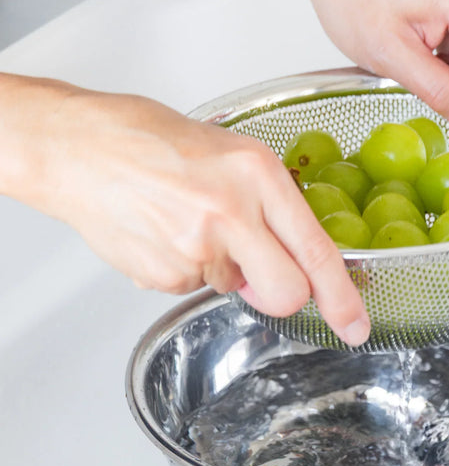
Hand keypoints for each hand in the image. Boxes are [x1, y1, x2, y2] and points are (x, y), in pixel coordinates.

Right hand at [0, 75, 370, 345]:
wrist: (77, 147)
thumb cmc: (148, 140)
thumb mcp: (231, 154)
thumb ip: (268, 205)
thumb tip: (288, 251)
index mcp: (257, 175)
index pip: (317, 251)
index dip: (342, 297)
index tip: (355, 326)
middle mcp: (233, 213)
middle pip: (286, 294)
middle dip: (281, 296)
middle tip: (258, 275)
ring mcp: (196, 248)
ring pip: (232, 287)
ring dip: (219, 266)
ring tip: (184, 223)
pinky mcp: (163, 275)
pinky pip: (192, 287)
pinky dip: (184, 268)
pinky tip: (163, 233)